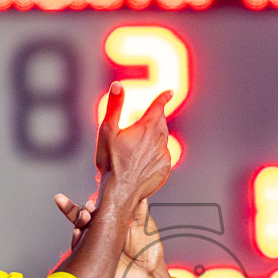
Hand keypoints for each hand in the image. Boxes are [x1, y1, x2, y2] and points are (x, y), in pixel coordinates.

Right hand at [53, 194, 174, 277]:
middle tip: (86, 207)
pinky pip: (80, 252)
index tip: (89, 199)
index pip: (94, 213)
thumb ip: (138, 208)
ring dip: (78, 222)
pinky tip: (78, 232)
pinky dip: (77, 241)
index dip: (88, 205)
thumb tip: (137, 188)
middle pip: (81, 221)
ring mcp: (94, 251)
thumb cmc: (150, 253)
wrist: (152, 277)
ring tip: (85, 215)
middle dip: (77, 211)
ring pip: (79, 234)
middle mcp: (99, 238)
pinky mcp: (92, 264)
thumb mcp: (145, 225)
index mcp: (110, 228)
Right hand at [95, 83, 172, 203]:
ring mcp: (164, 155)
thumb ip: (114, 106)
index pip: (158, 107)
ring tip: (138, 146)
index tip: (169, 92)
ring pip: (163, 139)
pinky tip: (142, 161)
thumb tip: (117, 85)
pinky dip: (156, 154)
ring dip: (154, 137)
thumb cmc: (111, 162)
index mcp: (146, 127)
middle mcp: (159, 140)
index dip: (163, 98)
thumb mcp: (107, 131)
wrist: (120, 191)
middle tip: (143, 123)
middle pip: (161, 123)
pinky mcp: (165, 169)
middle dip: (155, 119)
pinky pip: (163, 156)